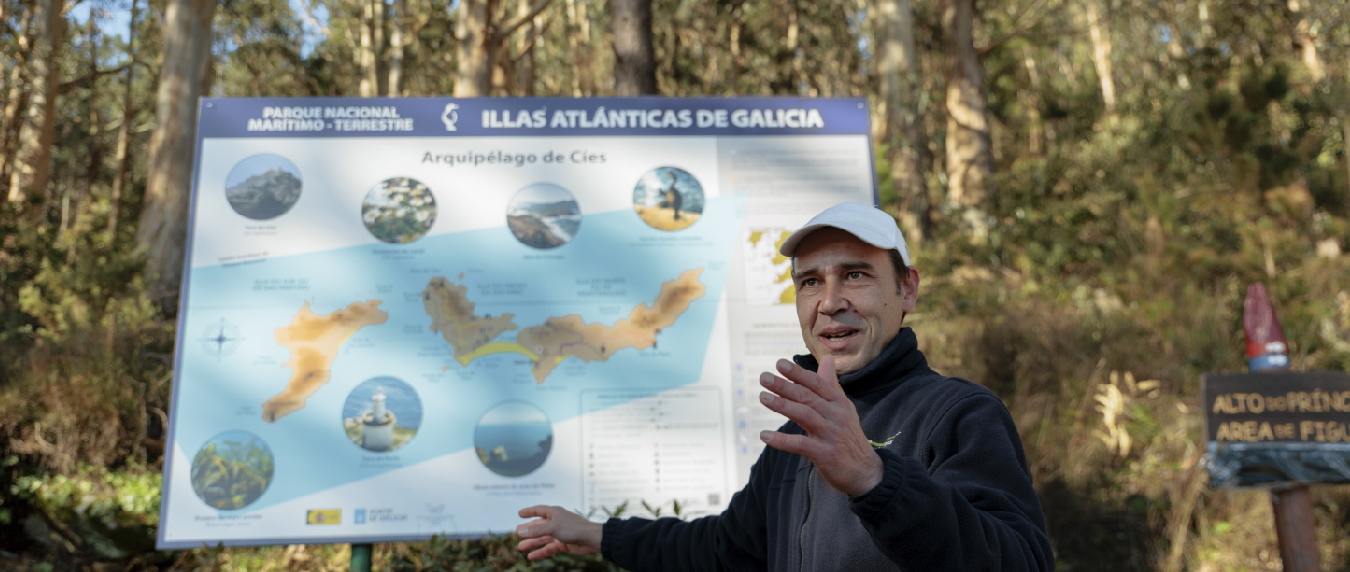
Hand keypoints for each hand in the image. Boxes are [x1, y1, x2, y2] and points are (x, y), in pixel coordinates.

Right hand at [516, 505, 602, 560]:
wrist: (592, 539)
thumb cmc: (574, 528)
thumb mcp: (553, 528)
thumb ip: (536, 530)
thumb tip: (520, 531)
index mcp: (555, 513)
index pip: (539, 510)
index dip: (529, 511)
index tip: (520, 514)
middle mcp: (556, 522)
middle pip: (539, 526)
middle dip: (528, 530)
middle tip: (517, 533)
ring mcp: (560, 533)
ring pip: (542, 538)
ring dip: (532, 543)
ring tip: (521, 547)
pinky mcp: (563, 544)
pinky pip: (549, 548)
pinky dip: (541, 552)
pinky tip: (532, 556)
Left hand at [758, 355, 883, 495]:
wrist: (865, 472)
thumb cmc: (848, 437)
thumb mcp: (843, 408)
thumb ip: (831, 384)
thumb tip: (827, 358)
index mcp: (839, 402)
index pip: (816, 383)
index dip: (798, 373)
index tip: (780, 364)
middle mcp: (836, 415)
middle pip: (807, 397)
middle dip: (785, 386)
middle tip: (764, 377)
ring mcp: (831, 434)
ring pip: (804, 415)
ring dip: (782, 405)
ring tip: (763, 397)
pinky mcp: (825, 454)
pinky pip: (800, 444)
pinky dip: (782, 440)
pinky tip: (765, 436)